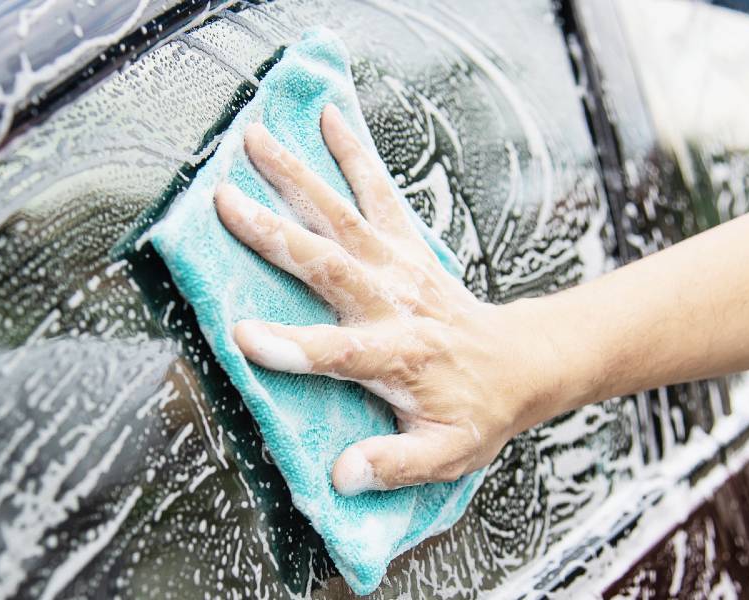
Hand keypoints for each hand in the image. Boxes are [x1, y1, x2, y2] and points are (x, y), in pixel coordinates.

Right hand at [213, 105, 577, 494]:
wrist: (522, 364)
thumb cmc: (478, 411)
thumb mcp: (446, 455)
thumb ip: (396, 464)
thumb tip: (345, 474)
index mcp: (399, 357)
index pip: (339, 352)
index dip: (292, 346)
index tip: (243, 335)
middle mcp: (396, 303)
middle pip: (329, 264)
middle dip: (275, 232)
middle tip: (226, 201)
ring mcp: (400, 267)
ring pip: (344, 216)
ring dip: (299, 176)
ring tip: (256, 139)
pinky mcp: (405, 246)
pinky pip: (379, 193)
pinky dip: (355, 153)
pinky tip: (329, 119)